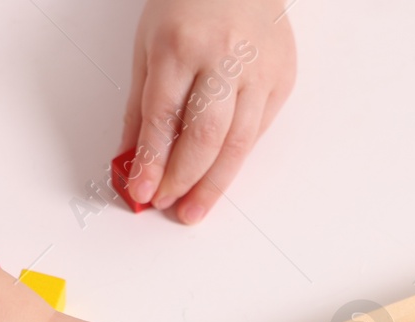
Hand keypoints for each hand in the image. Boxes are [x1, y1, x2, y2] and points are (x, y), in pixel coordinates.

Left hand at [120, 0, 295, 223]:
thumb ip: (140, 107)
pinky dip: (236, 158)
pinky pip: (258, 131)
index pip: (163, 119)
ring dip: (214, 184)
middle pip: (206, 137)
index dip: (152, 162)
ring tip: (194, 207)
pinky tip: (219, 174)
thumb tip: (131, 159)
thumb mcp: (148, 47)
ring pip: (239, 144)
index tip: (143, 191)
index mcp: (181, 46)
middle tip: (169, 204)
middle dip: (184, 180)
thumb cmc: (189, 2)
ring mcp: (260, 69)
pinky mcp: (283, 78)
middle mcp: (224, 58)